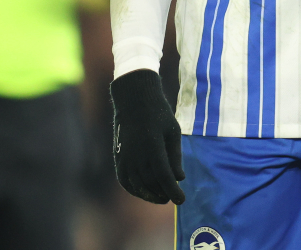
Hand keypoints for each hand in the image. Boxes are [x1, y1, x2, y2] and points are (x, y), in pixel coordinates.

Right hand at [111, 69, 185, 204]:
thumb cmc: (159, 114)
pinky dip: (134, 189)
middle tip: (173, 197)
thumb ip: (175, 156)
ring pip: (137, 184)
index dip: (173, 191)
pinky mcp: (118, 156)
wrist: (134, 100)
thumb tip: (179, 178)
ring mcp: (125, 156)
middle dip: (163, 193)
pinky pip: (124, 179)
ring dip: (149, 194)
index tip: (182, 200)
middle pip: (151, 182)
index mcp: (153, 146)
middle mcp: (136, 153)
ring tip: (161, 197)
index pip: (164, 176)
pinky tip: (144, 192)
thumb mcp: (173, 131)